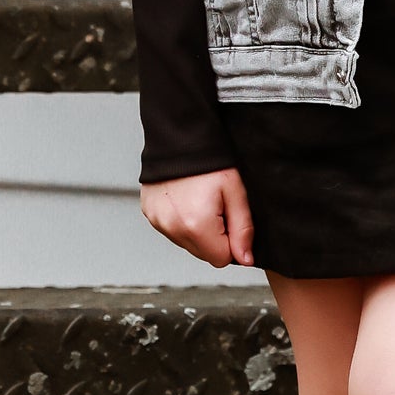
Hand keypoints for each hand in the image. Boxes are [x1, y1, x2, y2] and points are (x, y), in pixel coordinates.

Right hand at [140, 166, 254, 267]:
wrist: (179, 136)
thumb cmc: (210, 160)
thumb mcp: (235, 192)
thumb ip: (243, 229)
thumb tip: (245, 259)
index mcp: (196, 225)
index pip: (221, 259)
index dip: (231, 242)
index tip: (230, 218)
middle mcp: (173, 228)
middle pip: (203, 254)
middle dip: (214, 237)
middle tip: (216, 207)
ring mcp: (158, 221)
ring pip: (187, 244)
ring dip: (197, 231)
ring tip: (200, 201)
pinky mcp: (150, 214)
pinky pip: (171, 230)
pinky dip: (181, 222)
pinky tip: (185, 201)